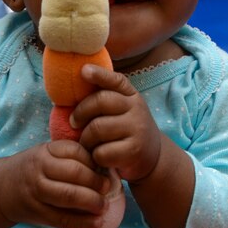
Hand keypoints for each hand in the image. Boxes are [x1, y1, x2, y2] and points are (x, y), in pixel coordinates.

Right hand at [0, 140, 111, 227]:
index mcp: (46, 151)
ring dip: (92, 202)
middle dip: (96, 182)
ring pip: (68, 196)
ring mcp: (36, 192)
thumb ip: (71, 156)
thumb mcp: (48, 153)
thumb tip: (105, 166)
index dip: (94, 160)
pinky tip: (96, 223)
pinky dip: (82, 222)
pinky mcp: (36, 213)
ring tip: (104, 206)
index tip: (105, 167)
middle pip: (74, 173)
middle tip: (109, 188)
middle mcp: (39, 169)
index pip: (75, 151)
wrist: (1, 189)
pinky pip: (62, 219)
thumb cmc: (34, 168)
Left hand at [72, 64, 161, 182]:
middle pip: (101, 101)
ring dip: (86, 139)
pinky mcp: (134, 151)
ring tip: (88, 143)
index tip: (83, 70)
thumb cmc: (127, 130)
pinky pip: (102, 152)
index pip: (115, 80)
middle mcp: (136, 108)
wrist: (152, 156)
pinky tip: (100, 157)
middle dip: (81, 112)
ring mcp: (137, 129)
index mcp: (131, 95)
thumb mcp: (122, 110)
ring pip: (97, 128)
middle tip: (74, 123)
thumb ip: (105, 100)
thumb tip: (74, 90)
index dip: (99, 74)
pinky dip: (95, 156)